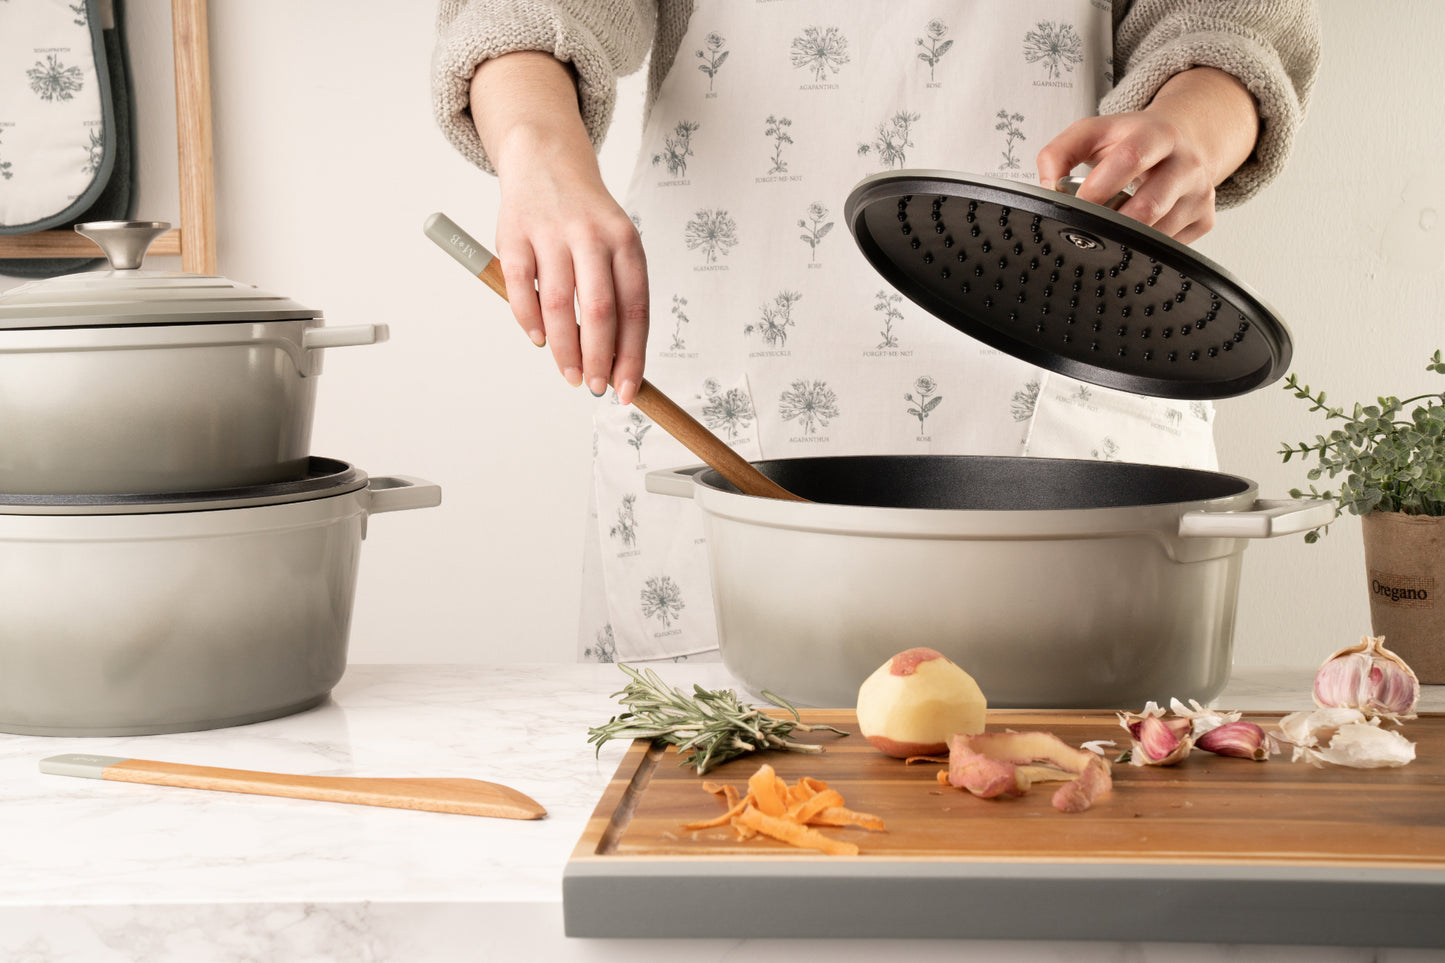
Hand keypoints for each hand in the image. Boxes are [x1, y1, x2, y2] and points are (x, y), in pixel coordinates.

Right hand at [471, 53, 648, 404]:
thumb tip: (617, 363)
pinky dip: (529, 321)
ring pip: (559, 305)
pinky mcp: (514, 234)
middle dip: (598, 358)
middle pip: (600, 311)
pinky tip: (539, 340)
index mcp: (626, 242)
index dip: (632, 356)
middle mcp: (592, 235)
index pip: (635, 309)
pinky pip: (522, 288)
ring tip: (569, 374)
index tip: (629, 391)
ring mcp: (551, 233)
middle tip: (595, 388)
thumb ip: (617, 296)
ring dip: (564, 349)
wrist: (546, 159)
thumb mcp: (614, 246)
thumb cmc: (586, 219)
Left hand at [1036, 67, 1258, 243]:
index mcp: (1157, 134)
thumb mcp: (1091, 133)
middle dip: (1112, 224)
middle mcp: (1187, 162)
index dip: (1099, 186)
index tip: (1075, 205)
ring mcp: (1200, 192)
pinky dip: (1143, 248)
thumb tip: (1048, 188)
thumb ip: (1058, 153)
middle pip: (1149, 205)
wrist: (1180, 142)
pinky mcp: (1206, 217)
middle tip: (1087, 230)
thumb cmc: (1129, 141)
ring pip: (1159, 232)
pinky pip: (1170, 246)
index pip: (1130, 159)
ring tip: (1107, 231)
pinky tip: (1131, 236)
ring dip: (1125, 240)